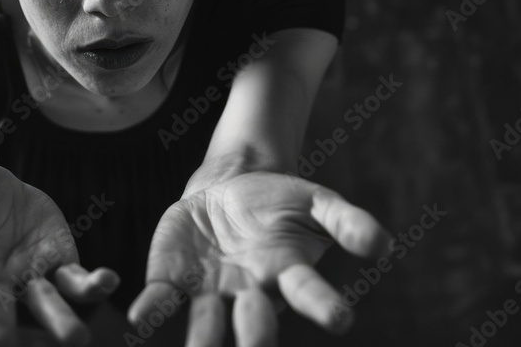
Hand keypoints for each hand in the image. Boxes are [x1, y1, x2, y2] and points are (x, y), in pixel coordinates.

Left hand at [128, 172, 390, 345]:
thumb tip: (382, 244)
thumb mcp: (317, 202)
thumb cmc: (281, 202)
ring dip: (200, 343)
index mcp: (287, 273)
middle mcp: (250, 293)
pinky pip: (161, 301)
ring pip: (205, 325)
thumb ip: (346, 221)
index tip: (340, 318)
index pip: (308, 293)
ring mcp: (209, 292)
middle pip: (255, 322)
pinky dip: (150, 311)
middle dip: (257, 337)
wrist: (229, 189)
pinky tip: (138, 320)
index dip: (323, 305)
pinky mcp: (173, 280)